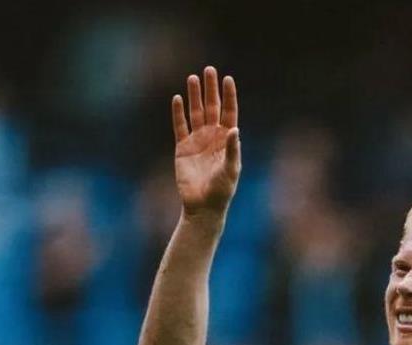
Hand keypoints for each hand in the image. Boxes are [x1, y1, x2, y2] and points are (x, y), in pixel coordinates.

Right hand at [171, 65, 240, 215]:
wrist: (203, 207)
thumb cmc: (222, 191)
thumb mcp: (231, 171)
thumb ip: (232, 150)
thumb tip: (235, 129)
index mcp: (227, 141)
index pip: (229, 113)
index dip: (228, 96)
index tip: (228, 79)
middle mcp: (213, 137)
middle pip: (212, 108)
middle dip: (210, 89)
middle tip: (209, 70)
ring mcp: (197, 141)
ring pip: (195, 113)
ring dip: (194, 96)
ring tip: (192, 77)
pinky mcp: (182, 148)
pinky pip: (180, 127)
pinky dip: (178, 113)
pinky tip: (176, 98)